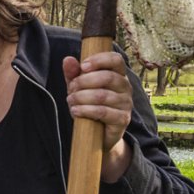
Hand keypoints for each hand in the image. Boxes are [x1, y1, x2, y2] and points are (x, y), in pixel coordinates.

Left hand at [64, 50, 133, 180]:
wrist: (97, 134)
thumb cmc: (89, 104)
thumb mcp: (78, 87)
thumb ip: (73, 73)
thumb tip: (68, 59)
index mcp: (118, 74)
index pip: (116, 59)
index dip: (99, 60)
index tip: (82, 66)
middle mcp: (126, 87)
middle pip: (108, 77)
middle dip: (84, 81)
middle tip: (71, 89)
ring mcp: (126, 104)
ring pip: (102, 95)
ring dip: (81, 97)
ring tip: (70, 100)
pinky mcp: (122, 120)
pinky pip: (103, 112)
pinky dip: (86, 110)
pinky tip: (75, 111)